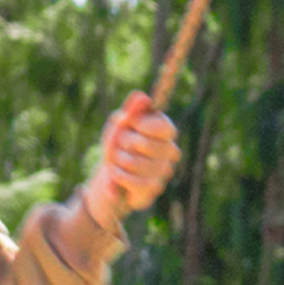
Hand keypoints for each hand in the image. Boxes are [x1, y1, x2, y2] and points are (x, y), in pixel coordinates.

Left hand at [80, 91, 178, 227]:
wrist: (112, 177)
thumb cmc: (119, 146)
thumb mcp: (120, 125)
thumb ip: (130, 110)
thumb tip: (141, 96)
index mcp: (166, 131)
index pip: (162, 127)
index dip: (140, 125)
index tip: (129, 123)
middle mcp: (170, 150)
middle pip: (143, 144)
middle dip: (121, 144)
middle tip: (118, 146)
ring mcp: (164, 170)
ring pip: (133, 163)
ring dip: (116, 161)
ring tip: (116, 161)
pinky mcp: (154, 188)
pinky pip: (131, 180)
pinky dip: (117, 176)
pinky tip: (117, 175)